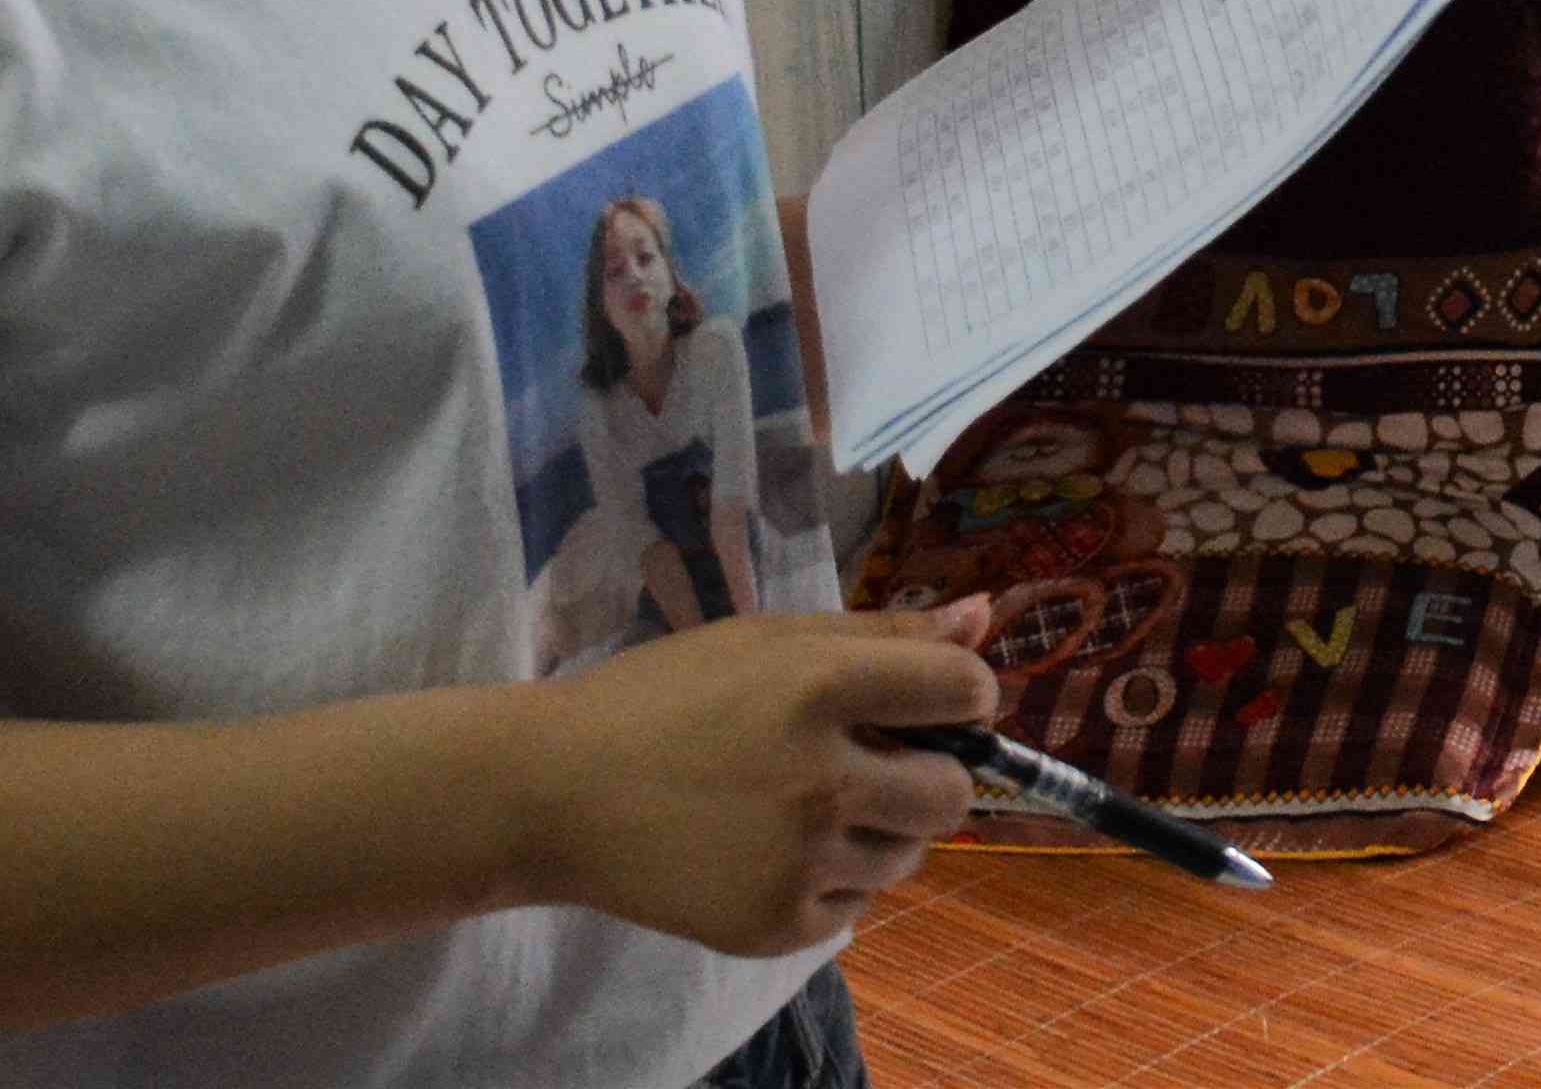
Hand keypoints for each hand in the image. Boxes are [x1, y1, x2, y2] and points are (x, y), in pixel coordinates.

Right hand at [523, 602, 997, 954]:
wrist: (554, 793)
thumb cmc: (664, 697)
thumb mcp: (769, 640)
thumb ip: (884, 631)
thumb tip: (987, 615)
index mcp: (821, 685)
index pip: (964, 689)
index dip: (964, 693)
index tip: (935, 701)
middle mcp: (821, 777)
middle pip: (954, 792)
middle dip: (931, 774)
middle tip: (872, 763)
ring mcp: (799, 861)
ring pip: (906, 856)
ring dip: (879, 830)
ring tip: (805, 806)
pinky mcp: (773, 925)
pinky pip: (853, 908)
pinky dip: (830, 883)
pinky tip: (771, 850)